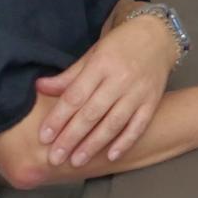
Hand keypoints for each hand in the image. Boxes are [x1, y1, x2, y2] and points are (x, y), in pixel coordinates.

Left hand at [35, 13, 176, 167]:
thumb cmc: (119, 46)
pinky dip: (125, 142)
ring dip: (94, 144)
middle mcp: (120, 79)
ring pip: (113, 123)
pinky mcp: (152, 102)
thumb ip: (68, 76)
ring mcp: (138, 92)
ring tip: (77, 161)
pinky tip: (111, 156)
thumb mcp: (92, 54)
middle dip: (71, 137)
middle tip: (55, 158)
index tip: (44, 137)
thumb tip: (39, 88)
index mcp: (101, 65)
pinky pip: (138, 125)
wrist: (157, 37)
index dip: (58, 118)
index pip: (75, 96)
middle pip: (92, 113)